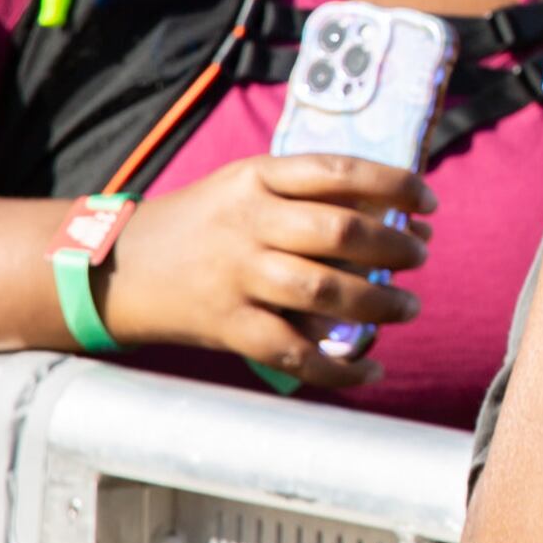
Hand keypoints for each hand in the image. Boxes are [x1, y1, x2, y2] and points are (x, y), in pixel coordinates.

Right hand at [99, 153, 434, 393]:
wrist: (115, 267)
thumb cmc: (203, 224)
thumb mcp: (246, 188)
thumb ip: (311, 199)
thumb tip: (401, 223)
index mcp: (256, 177)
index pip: (338, 171)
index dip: (394, 184)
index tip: (427, 203)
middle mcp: (248, 222)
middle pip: (338, 232)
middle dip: (393, 246)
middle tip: (419, 257)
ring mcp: (236, 275)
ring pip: (323, 289)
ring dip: (378, 302)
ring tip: (407, 306)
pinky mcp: (226, 325)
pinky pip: (292, 350)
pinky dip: (338, 368)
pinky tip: (372, 372)